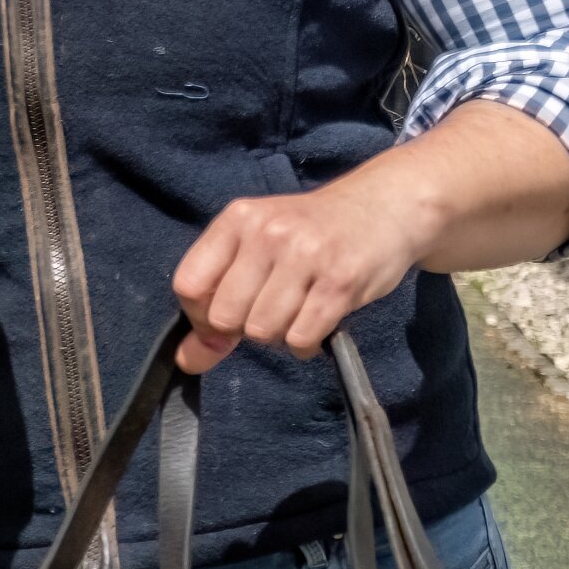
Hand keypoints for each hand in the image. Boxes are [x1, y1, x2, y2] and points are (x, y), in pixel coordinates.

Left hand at [170, 173, 423, 375]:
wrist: (381, 208)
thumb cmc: (310, 232)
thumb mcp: (256, 245)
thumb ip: (217, 298)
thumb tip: (187, 360)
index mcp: (237, 219)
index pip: (189, 284)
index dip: (200, 317)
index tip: (222, 323)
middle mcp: (266, 232)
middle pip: (224, 315)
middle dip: (242, 329)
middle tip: (268, 312)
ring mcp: (304, 255)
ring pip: (261, 330)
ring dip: (277, 336)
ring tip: (296, 312)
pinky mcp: (340, 281)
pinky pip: (301, 338)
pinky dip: (304, 344)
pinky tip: (316, 323)